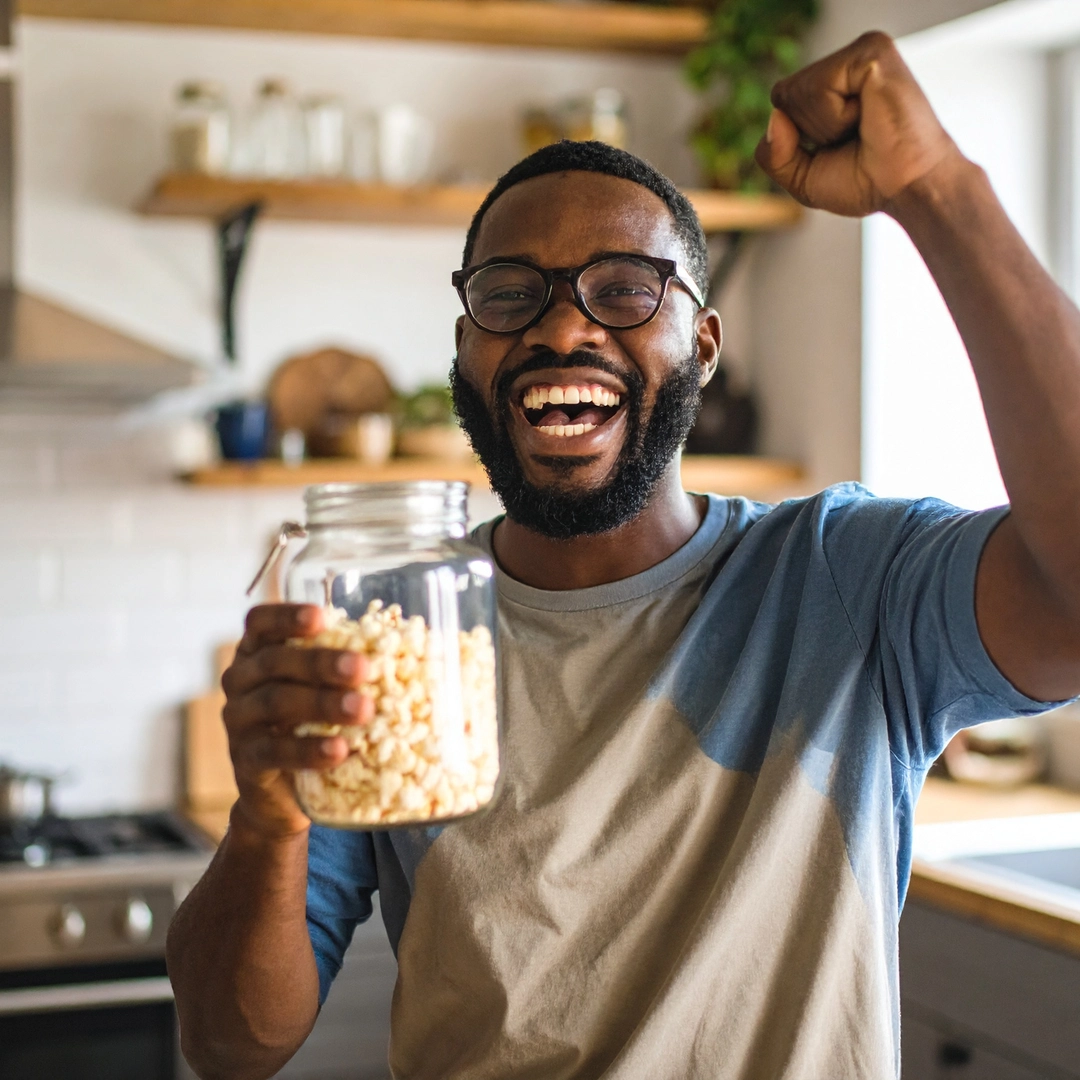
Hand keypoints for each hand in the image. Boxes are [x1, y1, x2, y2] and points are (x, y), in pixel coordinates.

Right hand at [221, 604, 372, 838]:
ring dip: (322, 704)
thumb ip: (352, 665)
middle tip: (363, 668)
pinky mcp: (246, 762)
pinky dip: (308, 751)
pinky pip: (274, 751)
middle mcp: (241, 680)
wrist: (282, 792)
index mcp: (259, 651)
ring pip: (276, 704)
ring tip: (362, 710)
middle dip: (321, 663)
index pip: (261, 622)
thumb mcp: (326, 688)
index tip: (324, 617)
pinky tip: (339, 752)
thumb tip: (430, 647)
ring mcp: (239, 721)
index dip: (287, 616)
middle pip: (274, 661)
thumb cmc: (314, 723)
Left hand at [755, 31, 961, 217]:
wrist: (908, 188)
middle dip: (809, 132)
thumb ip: (773, 155)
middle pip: (783, 94)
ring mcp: (860, 52)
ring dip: (825, 126)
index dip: (797, 138)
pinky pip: (820, 86)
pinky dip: (836, 117)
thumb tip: (775, 117)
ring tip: (864, 127)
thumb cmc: (865, 182)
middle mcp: (846, 62)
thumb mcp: (802, 178)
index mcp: (833, 83)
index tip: (838, 147)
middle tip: (854, 138)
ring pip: (797, 91)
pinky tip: (868, 116)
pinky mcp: (872, 52)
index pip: (781, 101)